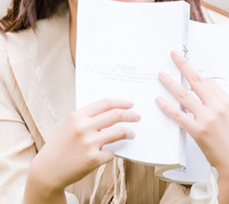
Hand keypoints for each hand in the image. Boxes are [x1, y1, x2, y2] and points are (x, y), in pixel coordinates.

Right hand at [24, 99, 139, 201]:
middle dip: (131, 115)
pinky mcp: (93, 159)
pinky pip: (112, 153)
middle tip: (137, 117)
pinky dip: (112, 153)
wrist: (47, 171)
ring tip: (131, 134)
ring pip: (119, 132)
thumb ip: (88, 118)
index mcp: (77, 116)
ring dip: (129, 133)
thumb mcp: (70, 126)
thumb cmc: (61, 147)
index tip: (131, 104)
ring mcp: (88, 143)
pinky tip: (107, 154)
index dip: (121, 102)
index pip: (105, 103)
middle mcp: (83, 127)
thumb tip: (115, 111)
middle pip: (116, 115)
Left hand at [156, 51, 228, 201]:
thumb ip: (226, 111)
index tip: (188, 71)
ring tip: (161, 75)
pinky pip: (178, 116)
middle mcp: (217, 107)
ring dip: (170, 83)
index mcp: (227, 102)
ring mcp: (207, 119)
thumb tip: (218, 107)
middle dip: (183, 66)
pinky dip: (167, 107)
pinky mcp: (198, 132)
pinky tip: (159, 100)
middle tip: (173, 55)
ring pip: (184, 96)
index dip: (197, 77)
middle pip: (196, 81)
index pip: (209, 82)